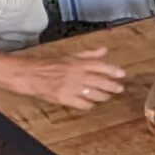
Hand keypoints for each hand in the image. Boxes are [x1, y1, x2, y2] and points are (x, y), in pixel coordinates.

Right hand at [6, 49, 125, 111]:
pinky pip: (83, 104)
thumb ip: (89, 54)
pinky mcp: (66, 98)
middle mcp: (78, 75)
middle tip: (119, 89)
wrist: (32, 75)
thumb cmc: (50, 64)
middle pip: (101, 82)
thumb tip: (104, 50)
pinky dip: (89, 105)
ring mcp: (72, 88)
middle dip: (112, 86)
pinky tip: (91, 104)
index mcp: (79, 63)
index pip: (101, 66)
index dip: (113, 70)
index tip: (122, 74)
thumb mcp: (70, 55)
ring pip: (94, 94)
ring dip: (103, 96)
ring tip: (107, 97)